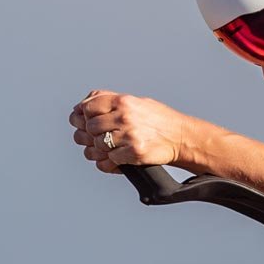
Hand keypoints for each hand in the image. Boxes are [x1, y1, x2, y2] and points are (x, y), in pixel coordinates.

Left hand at [70, 90, 185, 171]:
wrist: (182, 138)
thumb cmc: (159, 120)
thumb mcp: (137, 101)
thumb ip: (111, 100)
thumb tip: (82, 106)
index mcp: (123, 101)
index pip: (88, 107)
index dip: (84, 115)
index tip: (88, 121)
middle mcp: (125, 117)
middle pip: (90, 127)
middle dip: (92, 134)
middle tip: (100, 137)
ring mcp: (129, 136)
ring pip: (98, 145)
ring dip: (102, 149)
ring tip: (112, 148)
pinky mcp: (134, 153)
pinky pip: (109, 160)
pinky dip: (111, 162)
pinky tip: (118, 158)